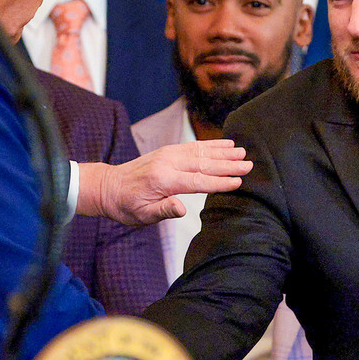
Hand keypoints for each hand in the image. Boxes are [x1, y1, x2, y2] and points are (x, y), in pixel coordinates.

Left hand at [76, 139, 251, 224]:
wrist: (108, 186)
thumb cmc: (126, 205)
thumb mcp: (142, 215)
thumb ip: (164, 210)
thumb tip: (183, 209)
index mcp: (163, 180)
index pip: (197, 181)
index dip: (219, 182)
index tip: (239, 182)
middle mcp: (167, 162)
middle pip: (203, 163)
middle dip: (228, 164)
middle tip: (249, 164)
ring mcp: (168, 153)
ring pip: (201, 151)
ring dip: (223, 151)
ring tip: (243, 152)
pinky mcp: (169, 150)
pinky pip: (194, 146)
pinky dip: (211, 144)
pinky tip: (225, 144)